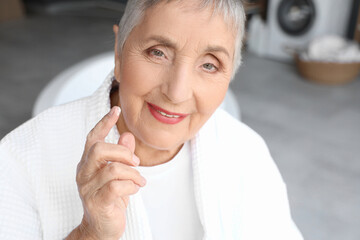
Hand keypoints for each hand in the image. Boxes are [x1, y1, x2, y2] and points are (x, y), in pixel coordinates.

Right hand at [67, 106, 145, 239]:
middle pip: (99, 149)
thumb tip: (128, 136)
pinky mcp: (97, 202)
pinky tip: (135, 189)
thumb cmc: (110, 198)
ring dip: (133, 173)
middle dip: (123, 153)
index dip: (104, 123)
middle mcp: (83, 173)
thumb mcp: (117, 175)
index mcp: (87, 163)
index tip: (116, 109)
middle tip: (137, 162)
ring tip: (140, 181)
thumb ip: (120, 156)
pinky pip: (117, 186)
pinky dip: (131, 186)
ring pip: (112, 169)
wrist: (101, 228)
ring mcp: (87, 188)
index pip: (92, 138)